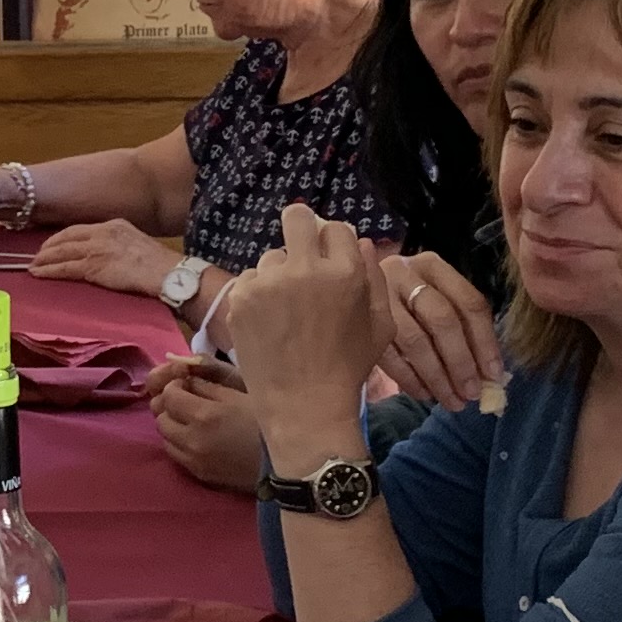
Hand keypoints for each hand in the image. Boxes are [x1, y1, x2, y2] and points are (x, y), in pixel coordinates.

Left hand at [33, 217, 174, 297]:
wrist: (167, 273)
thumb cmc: (158, 265)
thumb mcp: (135, 243)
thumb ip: (118, 244)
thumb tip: (107, 255)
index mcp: (113, 224)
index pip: (80, 228)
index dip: (62, 237)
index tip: (52, 244)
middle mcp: (102, 232)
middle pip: (67, 237)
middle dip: (49, 247)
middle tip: (36, 255)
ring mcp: (97, 248)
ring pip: (62, 252)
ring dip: (44, 259)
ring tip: (33, 266)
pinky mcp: (94, 266)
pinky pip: (65, 268)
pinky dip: (49, 271)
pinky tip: (39, 274)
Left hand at [147, 357, 265, 492]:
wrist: (285, 465)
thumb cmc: (267, 423)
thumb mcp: (239, 396)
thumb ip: (208, 387)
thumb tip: (186, 381)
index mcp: (204, 415)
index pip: (169, 396)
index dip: (174, 387)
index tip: (185, 385)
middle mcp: (192, 440)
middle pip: (161, 419)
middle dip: (170, 407)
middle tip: (186, 402)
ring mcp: (194, 461)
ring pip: (165, 439)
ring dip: (173, 427)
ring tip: (190, 422)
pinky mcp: (200, 475)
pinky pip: (177, 456)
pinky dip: (180, 444)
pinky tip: (197, 439)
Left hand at [239, 205, 387, 415]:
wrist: (303, 405)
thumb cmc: (348, 368)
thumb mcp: (380, 326)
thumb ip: (374, 278)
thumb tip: (363, 242)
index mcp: (345, 272)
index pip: (337, 228)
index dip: (334, 244)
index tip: (329, 261)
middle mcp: (306, 268)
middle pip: (297, 216)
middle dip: (300, 229)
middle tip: (300, 257)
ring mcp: (270, 281)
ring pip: (272, 257)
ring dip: (279, 275)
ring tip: (287, 311)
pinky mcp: (241, 297)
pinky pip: (251, 279)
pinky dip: (258, 295)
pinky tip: (269, 322)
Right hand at [367, 251, 502, 411]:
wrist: (342, 286)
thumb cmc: (405, 298)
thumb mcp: (435, 297)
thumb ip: (463, 328)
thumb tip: (490, 375)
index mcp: (433, 266)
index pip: (469, 303)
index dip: (485, 342)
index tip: (493, 375)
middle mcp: (406, 273)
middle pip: (442, 320)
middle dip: (461, 362)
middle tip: (471, 394)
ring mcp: (380, 296)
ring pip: (416, 340)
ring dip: (437, 377)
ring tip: (451, 401)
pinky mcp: (360, 321)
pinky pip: (390, 355)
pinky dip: (410, 379)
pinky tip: (424, 394)